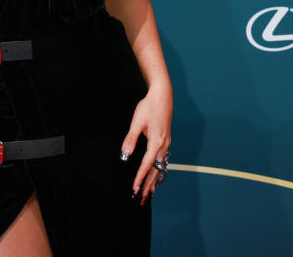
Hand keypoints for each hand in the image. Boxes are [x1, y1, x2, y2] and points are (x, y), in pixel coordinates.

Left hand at [120, 83, 172, 204]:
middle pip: (156, 170)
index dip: (140, 178)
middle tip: (142, 198)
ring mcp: (166, 143)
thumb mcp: (137, 122)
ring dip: (155, 179)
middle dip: (148, 184)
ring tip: (150, 192)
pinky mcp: (166, 139)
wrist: (162, 95)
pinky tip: (156, 173)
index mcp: (156, 142)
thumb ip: (131, 139)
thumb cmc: (149, 106)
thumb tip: (125, 155)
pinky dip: (158, 170)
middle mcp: (163, 145)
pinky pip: (162, 159)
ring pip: (160, 166)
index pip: (146, 165)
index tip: (134, 189)